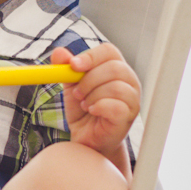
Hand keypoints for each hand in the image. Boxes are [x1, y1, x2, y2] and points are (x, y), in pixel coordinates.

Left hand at [50, 44, 139, 169]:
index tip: (73, 65)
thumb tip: (58, 52)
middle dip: (88, 80)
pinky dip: (98, 107)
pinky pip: (116, 106)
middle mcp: (129, 81)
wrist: (87, 138)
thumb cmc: (83, 110)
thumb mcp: (70, 86)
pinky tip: (92, 111)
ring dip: (92, 95)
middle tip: (77, 93)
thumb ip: (65, 68)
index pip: (109, 51)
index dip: (91, 56)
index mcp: (115, 68)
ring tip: (85, 105)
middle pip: (114, 67)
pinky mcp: (129, 116)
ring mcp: (132, 99)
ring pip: (116, 87)